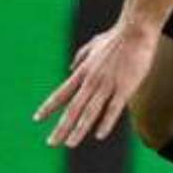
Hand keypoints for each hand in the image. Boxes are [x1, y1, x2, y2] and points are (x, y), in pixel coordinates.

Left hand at [34, 20, 159, 147]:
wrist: (136, 29)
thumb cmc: (117, 36)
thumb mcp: (93, 44)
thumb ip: (81, 56)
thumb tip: (70, 68)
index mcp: (83, 72)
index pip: (61, 93)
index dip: (48, 107)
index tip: (36, 119)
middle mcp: (91, 81)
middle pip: (73, 108)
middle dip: (61, 127)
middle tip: (51, 143)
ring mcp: (107, 85)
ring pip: (90, 112)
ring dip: (79, 129)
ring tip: (70, 144)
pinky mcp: (124, 87)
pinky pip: (113, 109)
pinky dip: (105, 122)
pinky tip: (99, 135)